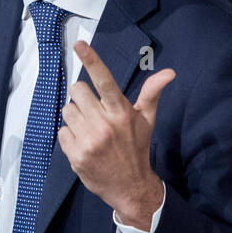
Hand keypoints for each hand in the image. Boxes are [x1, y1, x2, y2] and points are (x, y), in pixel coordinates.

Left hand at [57, 41, 173, 228]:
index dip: (92, 60)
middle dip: (82, 98)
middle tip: (93, 112)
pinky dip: (69, 137)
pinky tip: (84, 145)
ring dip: (75, 118)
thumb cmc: (137, 148)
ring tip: (90, 131)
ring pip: (66, 110)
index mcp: (121, 112)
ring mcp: (89, 140)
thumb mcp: (146, 120)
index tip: (79, 44)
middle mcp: (105, 124)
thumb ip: (152, 93)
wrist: (130, 187)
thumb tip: (170, 72)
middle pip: (77, 90)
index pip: (105, 80)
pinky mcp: (76, 155)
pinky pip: (61, 131)